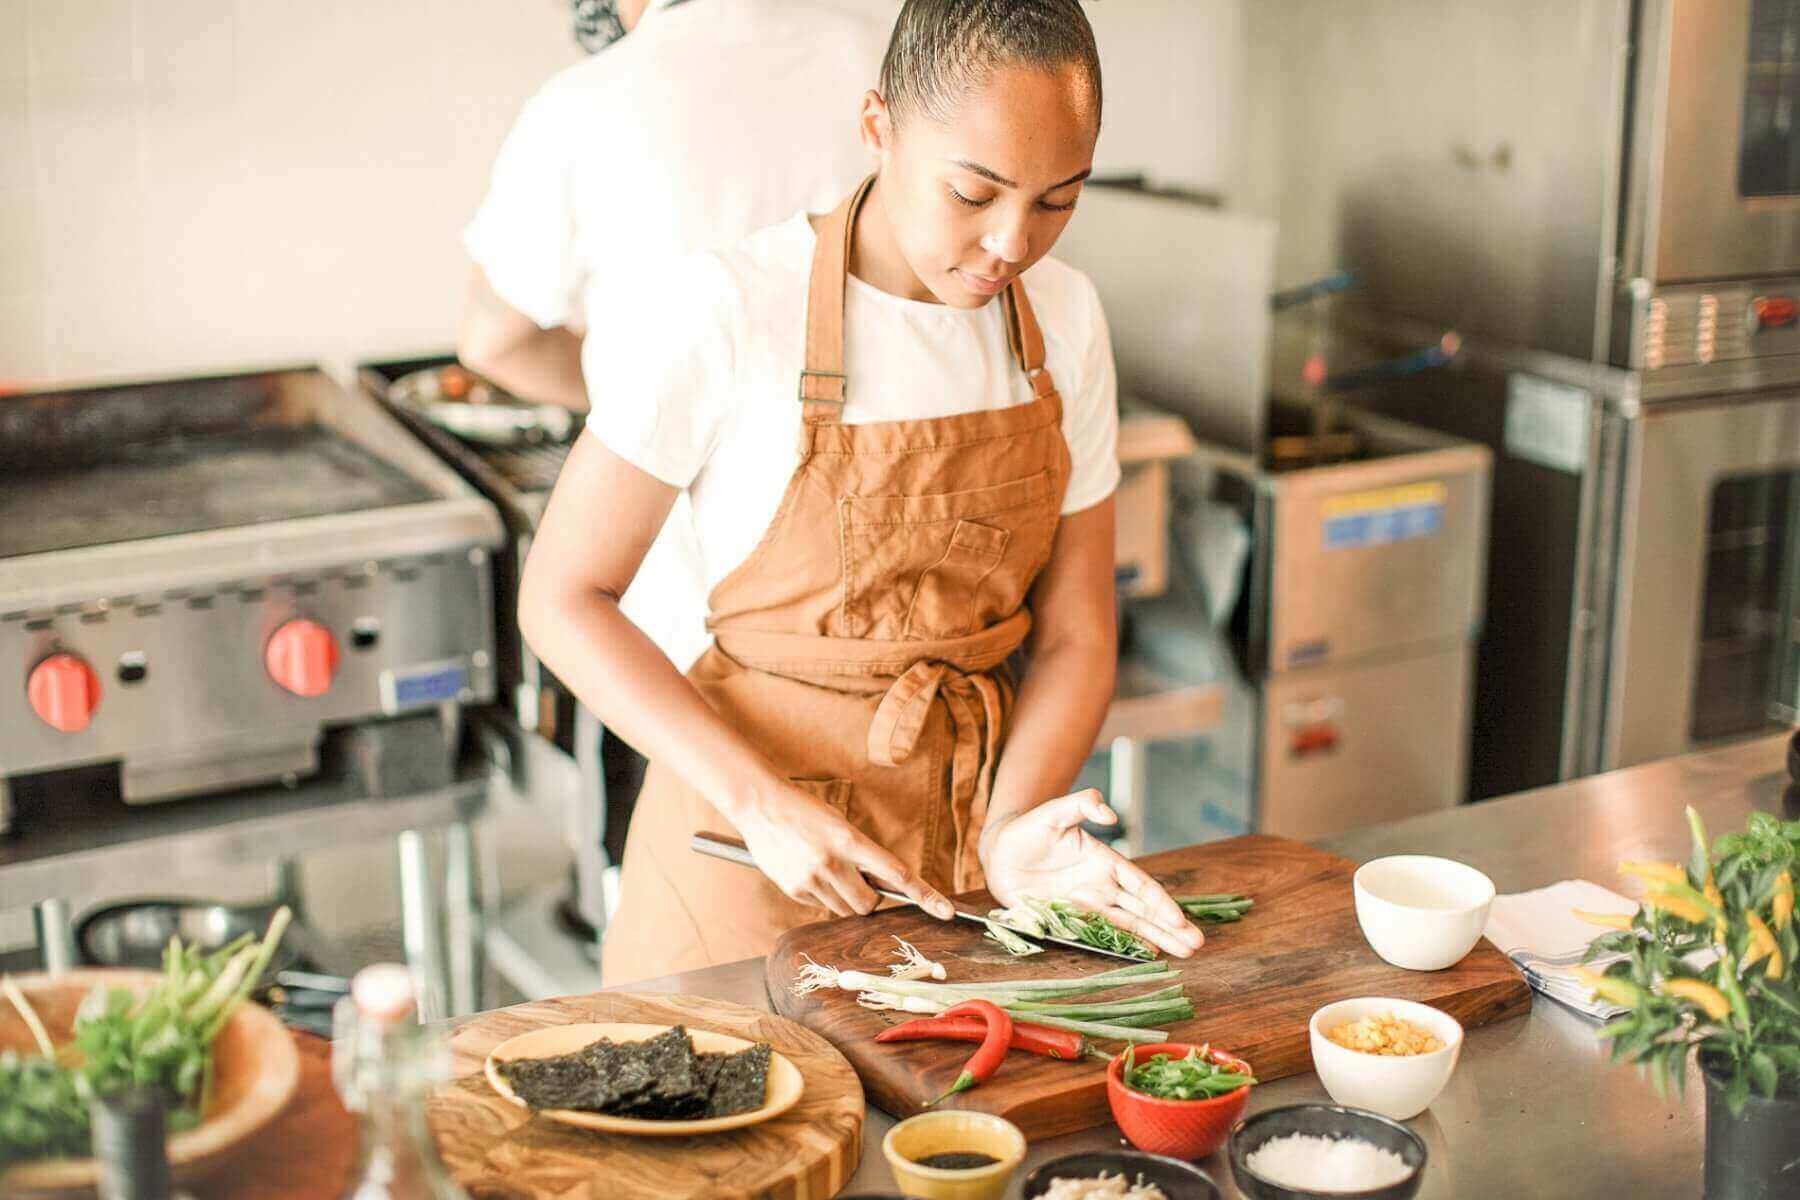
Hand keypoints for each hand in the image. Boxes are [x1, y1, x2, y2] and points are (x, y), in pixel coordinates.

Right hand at [732, 780, 955, 920]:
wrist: (761, 805)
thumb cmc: (806, 812)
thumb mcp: (840, 825)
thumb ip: (861, 854)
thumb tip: (882, 887)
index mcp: (850, 840)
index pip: (897, 874)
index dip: (925, 895)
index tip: (946, 911)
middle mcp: (832, 863)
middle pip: (869, 905)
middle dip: (871, 898)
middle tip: (859, 879)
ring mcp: (811, 879)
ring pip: (845, 909)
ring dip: (846, 898)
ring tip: (827, 869)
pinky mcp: (794, 890)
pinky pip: (821, 906)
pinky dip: (822, 895)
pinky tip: (807, 870)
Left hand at [979, 789, 1203, 957]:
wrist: (999, 852)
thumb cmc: (1027, 829)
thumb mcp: (1054, 812)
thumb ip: (1081, 805)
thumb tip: (1109, 813)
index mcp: (1103, 861)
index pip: (1139, 885)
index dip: (1160, 903)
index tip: (1179, 919)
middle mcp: (1101, 885)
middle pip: (1142, 910)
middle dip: (1169, 927)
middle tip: (1197, 944)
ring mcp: (1087, 904)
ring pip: (1129, 925)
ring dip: (1156, 939)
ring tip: (1185, 953)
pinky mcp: (1070, 918)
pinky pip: (1101, 934)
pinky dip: (1125, 945)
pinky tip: (1148, 954)